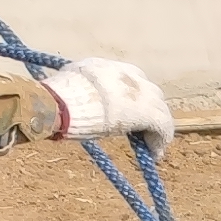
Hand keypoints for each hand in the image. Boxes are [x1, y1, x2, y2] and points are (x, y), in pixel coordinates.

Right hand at [42, 58, 174, 143]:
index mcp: (105, 67)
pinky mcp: (147, 112)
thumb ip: (79, 88)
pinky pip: (162, 126)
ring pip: (160, 108)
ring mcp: (140, 92)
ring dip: (156, 125)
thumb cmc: (57, 97)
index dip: (132, 95)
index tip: (129, 109)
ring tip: (151, 143)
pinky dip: (160, 139)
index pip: (129, 77)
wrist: (63, 102)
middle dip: (148, 107)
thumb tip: (71, 98)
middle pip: (149, 91)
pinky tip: (155, 153)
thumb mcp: (68, 85)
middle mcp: (126, 74)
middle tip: (143, 127)